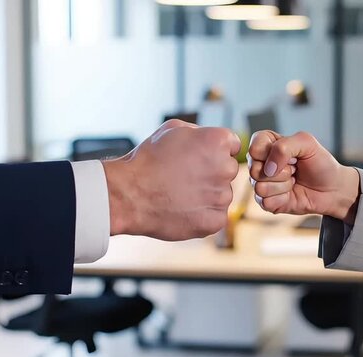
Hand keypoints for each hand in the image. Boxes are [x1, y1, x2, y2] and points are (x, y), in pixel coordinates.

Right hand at [103, 120, 240, 239]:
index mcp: (218, 141)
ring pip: (222, 194)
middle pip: (228, 170)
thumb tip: (211, 140)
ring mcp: (222, 196)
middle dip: (213, 172)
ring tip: (181, 193)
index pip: (232, 145)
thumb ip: (200, 132)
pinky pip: (216, 215)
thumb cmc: (148, 160)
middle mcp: (226, 168)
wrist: (130, 194)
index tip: (198, 158)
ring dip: (208, 194)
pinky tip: (184, 209)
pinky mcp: (216, 220)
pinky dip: (203, 214)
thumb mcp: (172, 130)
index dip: (214, 151)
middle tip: (185, 177)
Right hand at [248, 131, 359, 223]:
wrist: (332, 188)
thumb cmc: (320, 163)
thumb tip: (268, 169)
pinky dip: (283, 198)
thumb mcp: (307, 143)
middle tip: (294, 169)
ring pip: (260, 187)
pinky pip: (266, 202)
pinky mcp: (267, 202)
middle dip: (281, 171)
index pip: (254, 148)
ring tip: (294, 180)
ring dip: (283, 185)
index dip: (272, 153)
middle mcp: (260, 164)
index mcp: (266, 144)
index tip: (291, 156)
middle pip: (254, 170)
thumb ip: (284, 146)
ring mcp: (261, 184)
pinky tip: (291, 193)